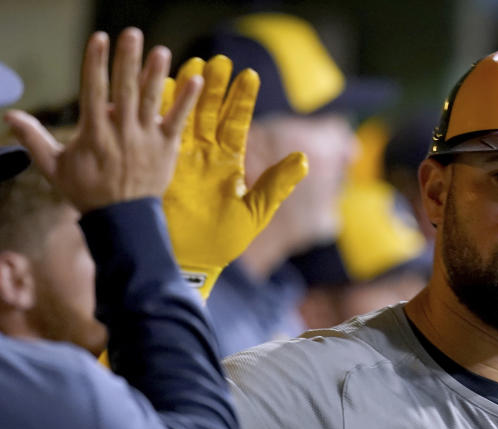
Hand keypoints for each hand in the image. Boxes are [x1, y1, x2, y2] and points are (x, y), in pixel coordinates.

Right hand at [3, 28, 201, 212]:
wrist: (122, 220)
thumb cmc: (87, 192)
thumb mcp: (55, 166)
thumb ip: (33, 139)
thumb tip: (10, 116)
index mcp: (94, 133)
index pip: (94, 91)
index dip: (96, 63)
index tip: (99, 39)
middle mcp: (121, 132)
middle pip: (124, 90)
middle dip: (127, 61)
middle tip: (132, 34)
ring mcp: (146, 139)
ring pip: (151, 102)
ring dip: (156, 75)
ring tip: (161, 51)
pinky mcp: (166, 148)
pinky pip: (178, 121)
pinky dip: (186, 101)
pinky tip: (196, 80)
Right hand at [161, 55, 307, 298]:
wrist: (190, 262)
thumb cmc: (223, 242)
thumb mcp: (254, 213)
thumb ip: (276, 185)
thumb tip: (303, 158)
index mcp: (229, 163)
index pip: (236, 123)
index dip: (241, 100)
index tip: (249, 75)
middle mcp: (205, 156)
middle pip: (209, 112)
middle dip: (214, 86)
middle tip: (218, 60)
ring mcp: (180, 159)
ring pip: (183, 117)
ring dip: (186, 91)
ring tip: (190, 64)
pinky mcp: (159, 168)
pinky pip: (158, 136)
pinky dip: (158, 114)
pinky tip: (157, 90)